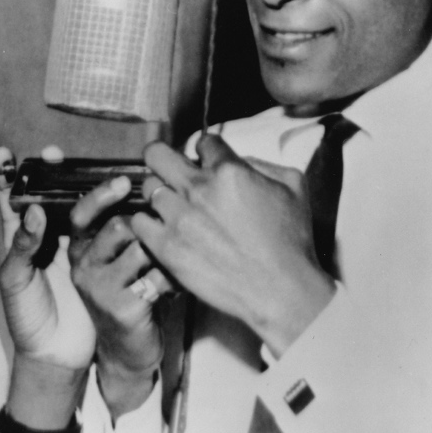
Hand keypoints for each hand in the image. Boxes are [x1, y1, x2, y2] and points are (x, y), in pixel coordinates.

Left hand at [0, 148, 95, 373]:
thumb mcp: (15, 282)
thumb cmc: (27, 318)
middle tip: (59, 154)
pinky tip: (126, 203)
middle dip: (58, 173)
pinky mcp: (99, 262)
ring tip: (104, 176)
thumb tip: (34, 212)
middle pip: (55, 196)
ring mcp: (76, 247)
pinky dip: (117, 217)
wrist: (57, 354)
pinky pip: (108, 236)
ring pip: (84, 210)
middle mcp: (50, 237)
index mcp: (24, 239)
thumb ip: (21, 246)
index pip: (12, 201)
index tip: (4, 153)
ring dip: (93, 191)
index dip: (7, 176)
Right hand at [68, 177, 172, 384]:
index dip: (101, 195)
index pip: (82, 214)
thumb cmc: (128, 294)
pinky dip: (176, 277)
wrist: (126, 351)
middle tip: (173, 231)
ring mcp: (100, 289)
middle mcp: (84, 267)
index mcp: (79, 251)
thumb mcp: (116, 262)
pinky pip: (158, 276)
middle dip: (151, 225)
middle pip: (119, 226)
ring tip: (179, 259)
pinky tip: (180, 284)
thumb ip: (121, 231)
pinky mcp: (122, 308)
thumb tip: (150, 188)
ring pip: (142, 249)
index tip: (126, 181)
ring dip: (167, 252)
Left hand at [131, 134, 334, 356]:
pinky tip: (161, 229)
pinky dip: (147, 223)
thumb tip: (238, 161)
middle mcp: (198, 189)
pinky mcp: (166, 247)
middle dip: (163, 157)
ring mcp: (178, 218)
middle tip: (170, 170)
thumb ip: (263, 164)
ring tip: (172, 207)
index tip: (206, 162)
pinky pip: (138, 222)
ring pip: (147, 188)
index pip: (202, 142)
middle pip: (156, 154)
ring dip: (159, 194)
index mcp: (229, 170)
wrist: (281, 290)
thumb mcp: (293, 187)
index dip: (205, 151)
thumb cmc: (291, 241)